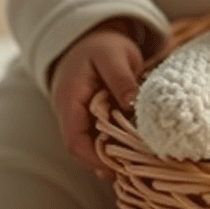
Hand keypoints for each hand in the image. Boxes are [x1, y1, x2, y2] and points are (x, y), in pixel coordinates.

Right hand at [49, 19, 155, 174]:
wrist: (92, 39)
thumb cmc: (100, 46)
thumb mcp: (112, 55)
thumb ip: (121, 78)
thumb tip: (132, 103)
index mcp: (69, 100)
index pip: (74, 141)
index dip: (93, 158)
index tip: (119, 166)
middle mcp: (72, 115)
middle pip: (84, 150)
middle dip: (107, 163)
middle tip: (136, 169)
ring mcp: (82, 119)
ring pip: (94, 147)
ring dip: (114, 157)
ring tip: (140, 164)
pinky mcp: (95, 120)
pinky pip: (103, 139)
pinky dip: (118, 146)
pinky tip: (138, 151)